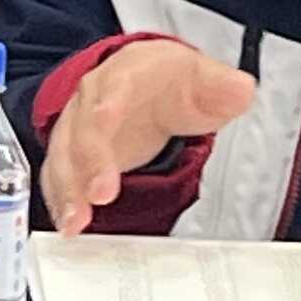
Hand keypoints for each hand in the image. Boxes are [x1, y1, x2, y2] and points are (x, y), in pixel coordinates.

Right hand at [40, 40, 256, 233]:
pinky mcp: (73, 156)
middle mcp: (92, 100)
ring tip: (76, 222)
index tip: (105, 120)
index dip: (106, 106)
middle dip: (87, 162)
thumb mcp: (201, 78)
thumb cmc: (169, 82)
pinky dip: (61, 201)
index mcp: (125, 75)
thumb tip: (240, 90)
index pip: (112, 88)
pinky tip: (69, 225)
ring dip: (68, 190)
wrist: (147, 84)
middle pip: (81, 128)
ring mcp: (78, 128)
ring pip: (64, 156)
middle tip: (99, 195)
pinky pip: (59, 177)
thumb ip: (221, 87)